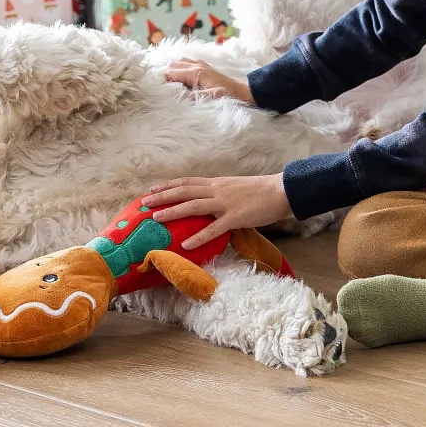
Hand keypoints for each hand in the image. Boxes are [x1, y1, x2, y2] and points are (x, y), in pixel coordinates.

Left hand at [142, 173, 288, 247]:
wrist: (281, 190)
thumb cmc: (261, 191)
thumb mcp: (236, 188)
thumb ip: (222, 194)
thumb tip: (211, 203)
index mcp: (217, 183)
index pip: (188, 182)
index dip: (169, 185)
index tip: (153, 189)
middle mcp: (217, 190)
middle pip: (184, 191)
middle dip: (163, 197)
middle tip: (144, 202)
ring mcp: (225, 203)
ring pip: (192, 206)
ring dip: (172, 212)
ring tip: (156, 219)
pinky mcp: (235, 217)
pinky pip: (213, 229)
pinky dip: (198, 237)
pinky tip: (186, 244)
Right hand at [163, 59, 253, 102]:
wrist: (240, 90)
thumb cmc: (226, 95)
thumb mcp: (211, 98)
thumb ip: (195, 97)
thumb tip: (179, 97)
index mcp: (195, 73)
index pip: (171, 72)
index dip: (163, 79)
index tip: (160, 88)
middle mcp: (196, 66)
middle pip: (172, 65)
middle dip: (166, 74)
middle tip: (165, 87)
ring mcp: (200, 64)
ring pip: (179, 61)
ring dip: (174, 70)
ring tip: (173, 83)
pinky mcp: (203, 65)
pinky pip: (187, 61)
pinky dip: (181, 67)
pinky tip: (183, 77)